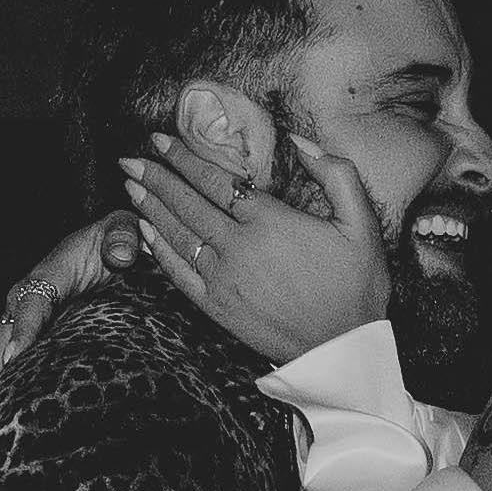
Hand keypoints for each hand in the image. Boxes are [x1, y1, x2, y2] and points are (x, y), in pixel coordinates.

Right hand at [0, 214, 143, 393]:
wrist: (108, 245)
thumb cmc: (115, 237)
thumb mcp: (123, 228)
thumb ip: (122, 236)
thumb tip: (122, 255)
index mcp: (49, 272)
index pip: (34, 301)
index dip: (23, 330)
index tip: (12, 360)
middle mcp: (28, 296)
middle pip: (4, 335)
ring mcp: (24, 317)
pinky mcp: (29, 334)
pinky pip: (8, 360)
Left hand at [119, 123, 393, 365]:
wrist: (342, 350)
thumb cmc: (357, 286)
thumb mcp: (362, 223)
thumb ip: (336, 173)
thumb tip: (300, 140)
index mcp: (270, 221)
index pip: (215, 180)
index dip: (184, 159)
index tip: (160, 140)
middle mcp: (239, 247)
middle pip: (187, 204)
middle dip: (156, 177)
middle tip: (129, 159)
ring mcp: (223, 279)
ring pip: (177, 235)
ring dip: (151, 208)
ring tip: (130, 186)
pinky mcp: (216, 306)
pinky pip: (178, 273)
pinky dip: (159, 251)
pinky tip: (145, 232)